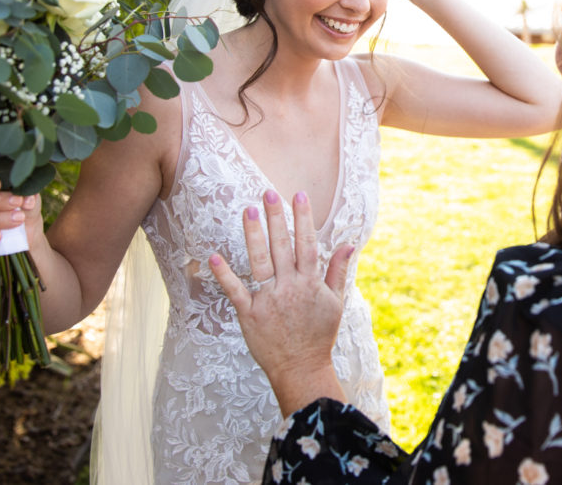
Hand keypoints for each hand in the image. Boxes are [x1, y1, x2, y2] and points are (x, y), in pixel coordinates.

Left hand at [209, 189, 352, 414]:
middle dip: (276, 218)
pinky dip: (224, 275)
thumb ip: (338, 271)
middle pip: (282, 246)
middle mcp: (290, 287)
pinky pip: (236, 291)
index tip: (299, 196)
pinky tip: (213, 257)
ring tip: (248, 211)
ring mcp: (269, 300)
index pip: (307, 244)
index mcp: (310, 283)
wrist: (301, 369)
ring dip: (253, 236)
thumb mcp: (336, 302)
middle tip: (268, 193)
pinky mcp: (250, 315)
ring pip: (260, 262)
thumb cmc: (319, 335)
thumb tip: (348, 244)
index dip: (303, 219)